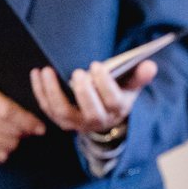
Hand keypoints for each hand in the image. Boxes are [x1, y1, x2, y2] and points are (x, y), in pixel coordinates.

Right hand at [0, 75, 45, 162]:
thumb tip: (22, 112)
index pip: (11, 113)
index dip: (29, 122)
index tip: (40, 127)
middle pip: (11, 132)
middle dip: (24, 133)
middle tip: (27, 131)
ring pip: (6, 146)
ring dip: (14, 142)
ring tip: (12, 136)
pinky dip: (3, 152)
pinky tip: (1, 144)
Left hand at [30, 59, 156, 136]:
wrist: (104, 118)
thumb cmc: (117, 95)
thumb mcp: (130, 87)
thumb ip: (139, 76)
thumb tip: (151, 66)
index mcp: (116, 111)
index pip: (112, 101)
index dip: (105, 85)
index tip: (98, 66)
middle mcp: (96, 121)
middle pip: (90, 112)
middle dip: (83, 93)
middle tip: (78, 73)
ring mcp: (76, 123)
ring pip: (62, 112)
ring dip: (52, 92)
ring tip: (47, 71)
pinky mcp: (59, 120)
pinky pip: (47, 107)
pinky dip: (40, 91)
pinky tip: (37, 73)